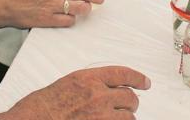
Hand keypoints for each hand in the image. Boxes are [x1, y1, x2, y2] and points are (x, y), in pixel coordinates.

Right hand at [0, 66, 150, 119]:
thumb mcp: (69, 84)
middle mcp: (98, 95)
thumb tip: (109, 89)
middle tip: (128, 105)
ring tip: (117, 118)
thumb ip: (91, 84)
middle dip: (130, 102)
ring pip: (129, 116)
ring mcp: (100, 115)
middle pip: (130, 97)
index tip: (145, 83)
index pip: (123, 74)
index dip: (138, 78)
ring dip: (126, 118)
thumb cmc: (44, 105)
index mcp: (89, 79)